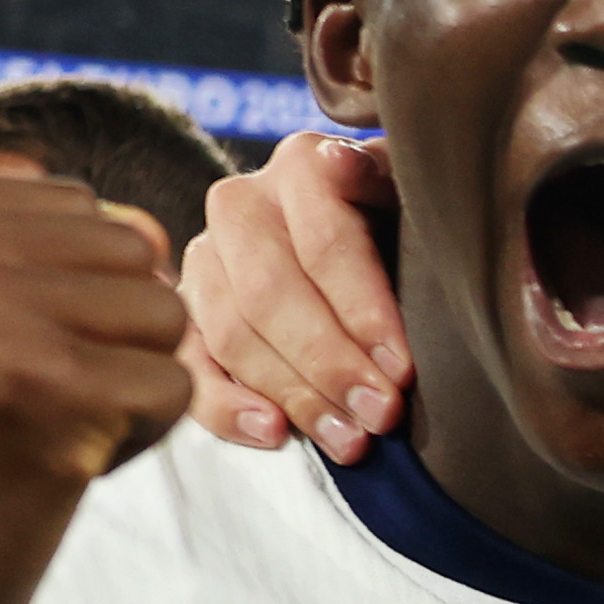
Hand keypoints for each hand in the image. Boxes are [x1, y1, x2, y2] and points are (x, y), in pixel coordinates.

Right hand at [0, 168, 188, 603]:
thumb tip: (130, 219)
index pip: (69, 204)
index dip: (60, 297)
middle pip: (125, 247)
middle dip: (105, 334)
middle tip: (16, 406)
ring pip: (161, 308)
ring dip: (126, 381)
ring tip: (36, 430)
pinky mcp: (35, 388)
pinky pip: (172, 384)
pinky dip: (138, 437)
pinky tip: (58, 469)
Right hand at [176, 134, 409, 462]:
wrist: (370, 231)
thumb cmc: (404, 223)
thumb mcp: (414, 199)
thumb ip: (388, 185)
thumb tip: (343, 165)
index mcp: (302, 164)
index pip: (325, 243)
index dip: (364, 312)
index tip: (402, 370)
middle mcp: (242, 204)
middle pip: (271, 293)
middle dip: (330, 364)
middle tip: (380, 415)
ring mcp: (206, 260)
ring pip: (233, 334)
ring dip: (294, 394)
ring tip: (350, 439)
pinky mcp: (189, 314)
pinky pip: (194, 367)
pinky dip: (228, 407)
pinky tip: (275, 433)